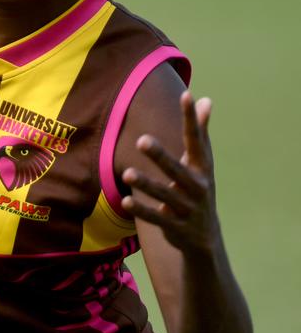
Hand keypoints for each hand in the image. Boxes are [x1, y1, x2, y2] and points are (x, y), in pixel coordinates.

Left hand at [120, 91, 219, 253]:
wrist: (205, 238)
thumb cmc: (198, 190)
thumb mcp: (202, 164)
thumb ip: (201, 133)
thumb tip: (207, 100)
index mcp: (203, 169)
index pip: (197, 140)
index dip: (192, 119)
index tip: (187, 95)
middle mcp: (198, 188)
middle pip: (178, 170)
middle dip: (161, 156)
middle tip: (142, 140)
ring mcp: (188, 209)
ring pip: (165, 195)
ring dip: (147, 184)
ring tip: (128, 172)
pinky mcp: (176, 227)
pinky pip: (157, 218)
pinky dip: (142, 210)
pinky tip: (126, 200)